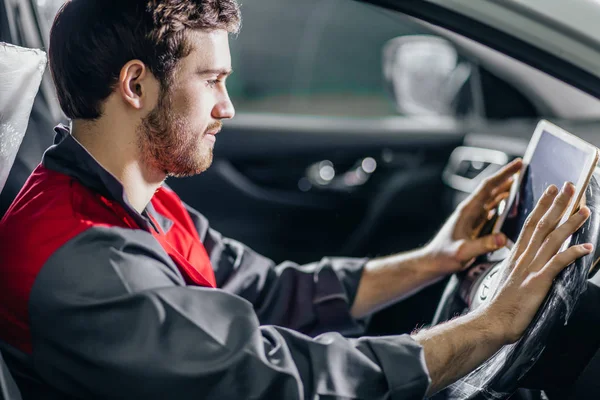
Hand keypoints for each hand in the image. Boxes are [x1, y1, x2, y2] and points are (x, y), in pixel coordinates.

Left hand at [424, 159, 522, 274]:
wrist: (432, 263)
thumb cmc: (443, 257)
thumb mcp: (463, 252)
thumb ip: (482, 245)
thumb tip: (503, 238)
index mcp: (468, 210)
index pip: (488, 186)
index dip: (504, 174)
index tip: (519, 163)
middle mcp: (471, 210)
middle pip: (492, 189)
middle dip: (508, 178)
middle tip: (525, 169)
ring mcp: (473, 218)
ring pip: (493, 199)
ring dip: (506, 190)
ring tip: (522, 184)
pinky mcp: (475, 226)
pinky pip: (492, 211)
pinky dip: (503, 205)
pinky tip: (511, 205)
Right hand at [485, 182, 591, 343]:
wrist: (493, 321)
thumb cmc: (501, 305)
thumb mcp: (508, 278)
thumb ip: (518, 266)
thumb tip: (526, 261)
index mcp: (516, 255)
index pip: (530, 223)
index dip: (542, 205)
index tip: (551, 191)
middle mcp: (523, 257)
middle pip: (542, 224)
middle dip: (557, 204)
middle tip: (570, 187)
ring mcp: (530, 268)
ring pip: (553, 239)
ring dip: (571, 223)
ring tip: (585, 210)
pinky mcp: (538, 282)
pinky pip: (558, 263)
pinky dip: (572, 254)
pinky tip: (586, 248)